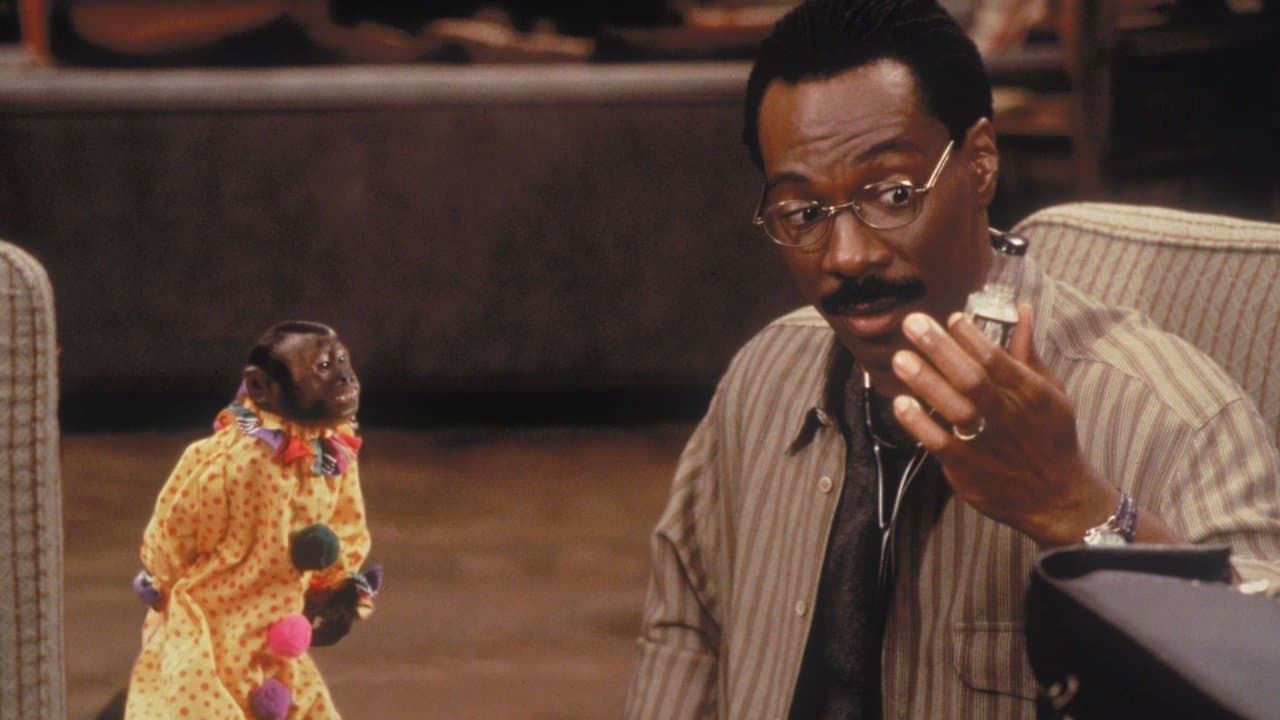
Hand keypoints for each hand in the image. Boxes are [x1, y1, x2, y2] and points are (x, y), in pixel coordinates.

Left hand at [888, 304, 1116, 546]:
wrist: (1057, 498)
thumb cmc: (1050, 437)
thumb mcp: (1049, 392)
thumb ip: (1027, 352)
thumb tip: (1021, 310)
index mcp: (1031, 394)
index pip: (997, 359)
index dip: (971, 337)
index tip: (951, 317)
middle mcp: (1009, 417)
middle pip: (971, 378)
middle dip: (940, 348)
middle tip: (912, 323)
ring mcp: (988, 444)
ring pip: (955, 409)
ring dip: (925, 382)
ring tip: (900, 359)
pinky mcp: (969, 469)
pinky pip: (940, 444)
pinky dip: (920, 424)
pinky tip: (901, 404)